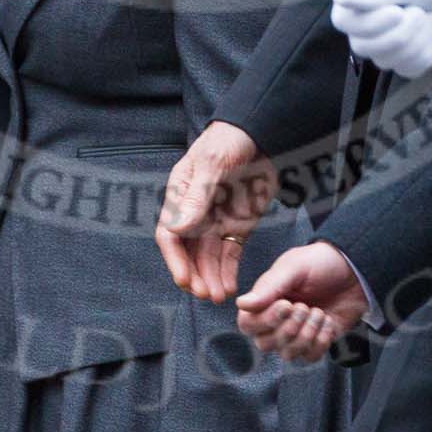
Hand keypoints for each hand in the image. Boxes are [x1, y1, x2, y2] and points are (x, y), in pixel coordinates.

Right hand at [155, 121, 274, 302]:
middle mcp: (195, 213)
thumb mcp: (212, 165)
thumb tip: (177, 228)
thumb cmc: (229, 142)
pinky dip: (228, 271)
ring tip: (219, 297)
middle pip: (188, 252)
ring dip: (211, 278)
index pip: (170, 234)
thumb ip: (197, 197)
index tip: (185, 279)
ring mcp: (216, 221)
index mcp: (180, 196)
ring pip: (208, 257)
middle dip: (195, 275)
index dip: (175, 259)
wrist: (261, 134)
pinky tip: (230, 287)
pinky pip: (229, 254)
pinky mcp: (237, 226)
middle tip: (205, 294)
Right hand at [236, 241, 367, 362]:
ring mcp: (295, 335)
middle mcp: (275, 321)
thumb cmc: (319, 264)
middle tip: (305, 307)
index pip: (247, 324)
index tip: (287, 304)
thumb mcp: (293, 267)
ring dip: (306, 335)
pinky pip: (310, 357)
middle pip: (264, 344)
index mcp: (264, 301)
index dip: (265, 320)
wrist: (354, 271)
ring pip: (287, 354)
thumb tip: (241, 303)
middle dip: (289, 328)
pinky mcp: (315, 343)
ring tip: (319, 313)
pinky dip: (321, 342)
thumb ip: (268, 287)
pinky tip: (328, 322)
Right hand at [329, 0, 431, 76]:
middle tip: (422, 11)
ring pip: (387, 61)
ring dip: (419, 39)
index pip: (343, 21)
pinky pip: (407, 69)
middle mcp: (367, 18)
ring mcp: (385, 41)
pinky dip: (427, 52)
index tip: (397, 11)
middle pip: (363, 47)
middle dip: (402, 32)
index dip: (369, 23)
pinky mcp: (405, 57)